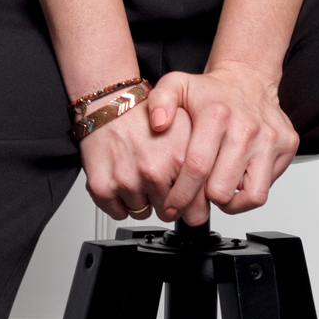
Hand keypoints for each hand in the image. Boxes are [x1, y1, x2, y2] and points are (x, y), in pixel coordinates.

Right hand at [79, 101, 193, 222]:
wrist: (108, 104)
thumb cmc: (146, 115)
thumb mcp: (188, 128)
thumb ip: (205, 162)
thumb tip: (215, 191)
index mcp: (180, 159)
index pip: (197, 209)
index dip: (193, 206)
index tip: (189, 199)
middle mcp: (153, 172)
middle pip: (170, 214)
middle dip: (167, 201)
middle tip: (159, 177)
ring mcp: (127, 181)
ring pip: (143, 213)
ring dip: (142, 199)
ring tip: (139, 171)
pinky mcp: (103, 187)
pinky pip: (118, 213)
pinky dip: (120, 202)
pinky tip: (122, 178)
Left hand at [145, 62, 298, 224]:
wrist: (248, 79)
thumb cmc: (212, 91)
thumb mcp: (176, 85)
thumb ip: (159, 101)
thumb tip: (158, 124)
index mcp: (217, 115)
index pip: (197, 167)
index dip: (181, 194)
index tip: (172, 206)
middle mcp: (247, 128)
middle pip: (222, 189)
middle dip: (203, 200)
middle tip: (195, 195)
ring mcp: (270, 139)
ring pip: (251, 196)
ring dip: (230, 202)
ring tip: (217, 192)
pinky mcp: (286, 147)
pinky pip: (266, 188)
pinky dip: (248, 195)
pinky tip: (235, 183)